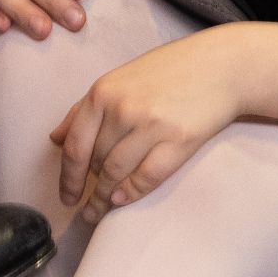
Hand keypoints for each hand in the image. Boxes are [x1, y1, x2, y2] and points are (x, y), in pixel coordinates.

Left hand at [50, 28, 247, 209]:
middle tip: (84, 207)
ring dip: (105, 197)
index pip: (74, 145)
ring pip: (116, 173)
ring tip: (99, 210)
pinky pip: (146, 177)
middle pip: (95, 162)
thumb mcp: (120, 79)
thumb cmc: (170, 70)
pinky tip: (122, 200)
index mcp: (103, 92)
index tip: (66, 195)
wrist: (222, 65)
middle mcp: (123, 109)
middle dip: (88, 187)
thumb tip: (55, 137)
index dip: (67, 177)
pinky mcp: (178, 141)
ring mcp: (151, 125)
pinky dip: (131, 193)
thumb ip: (86, 108)